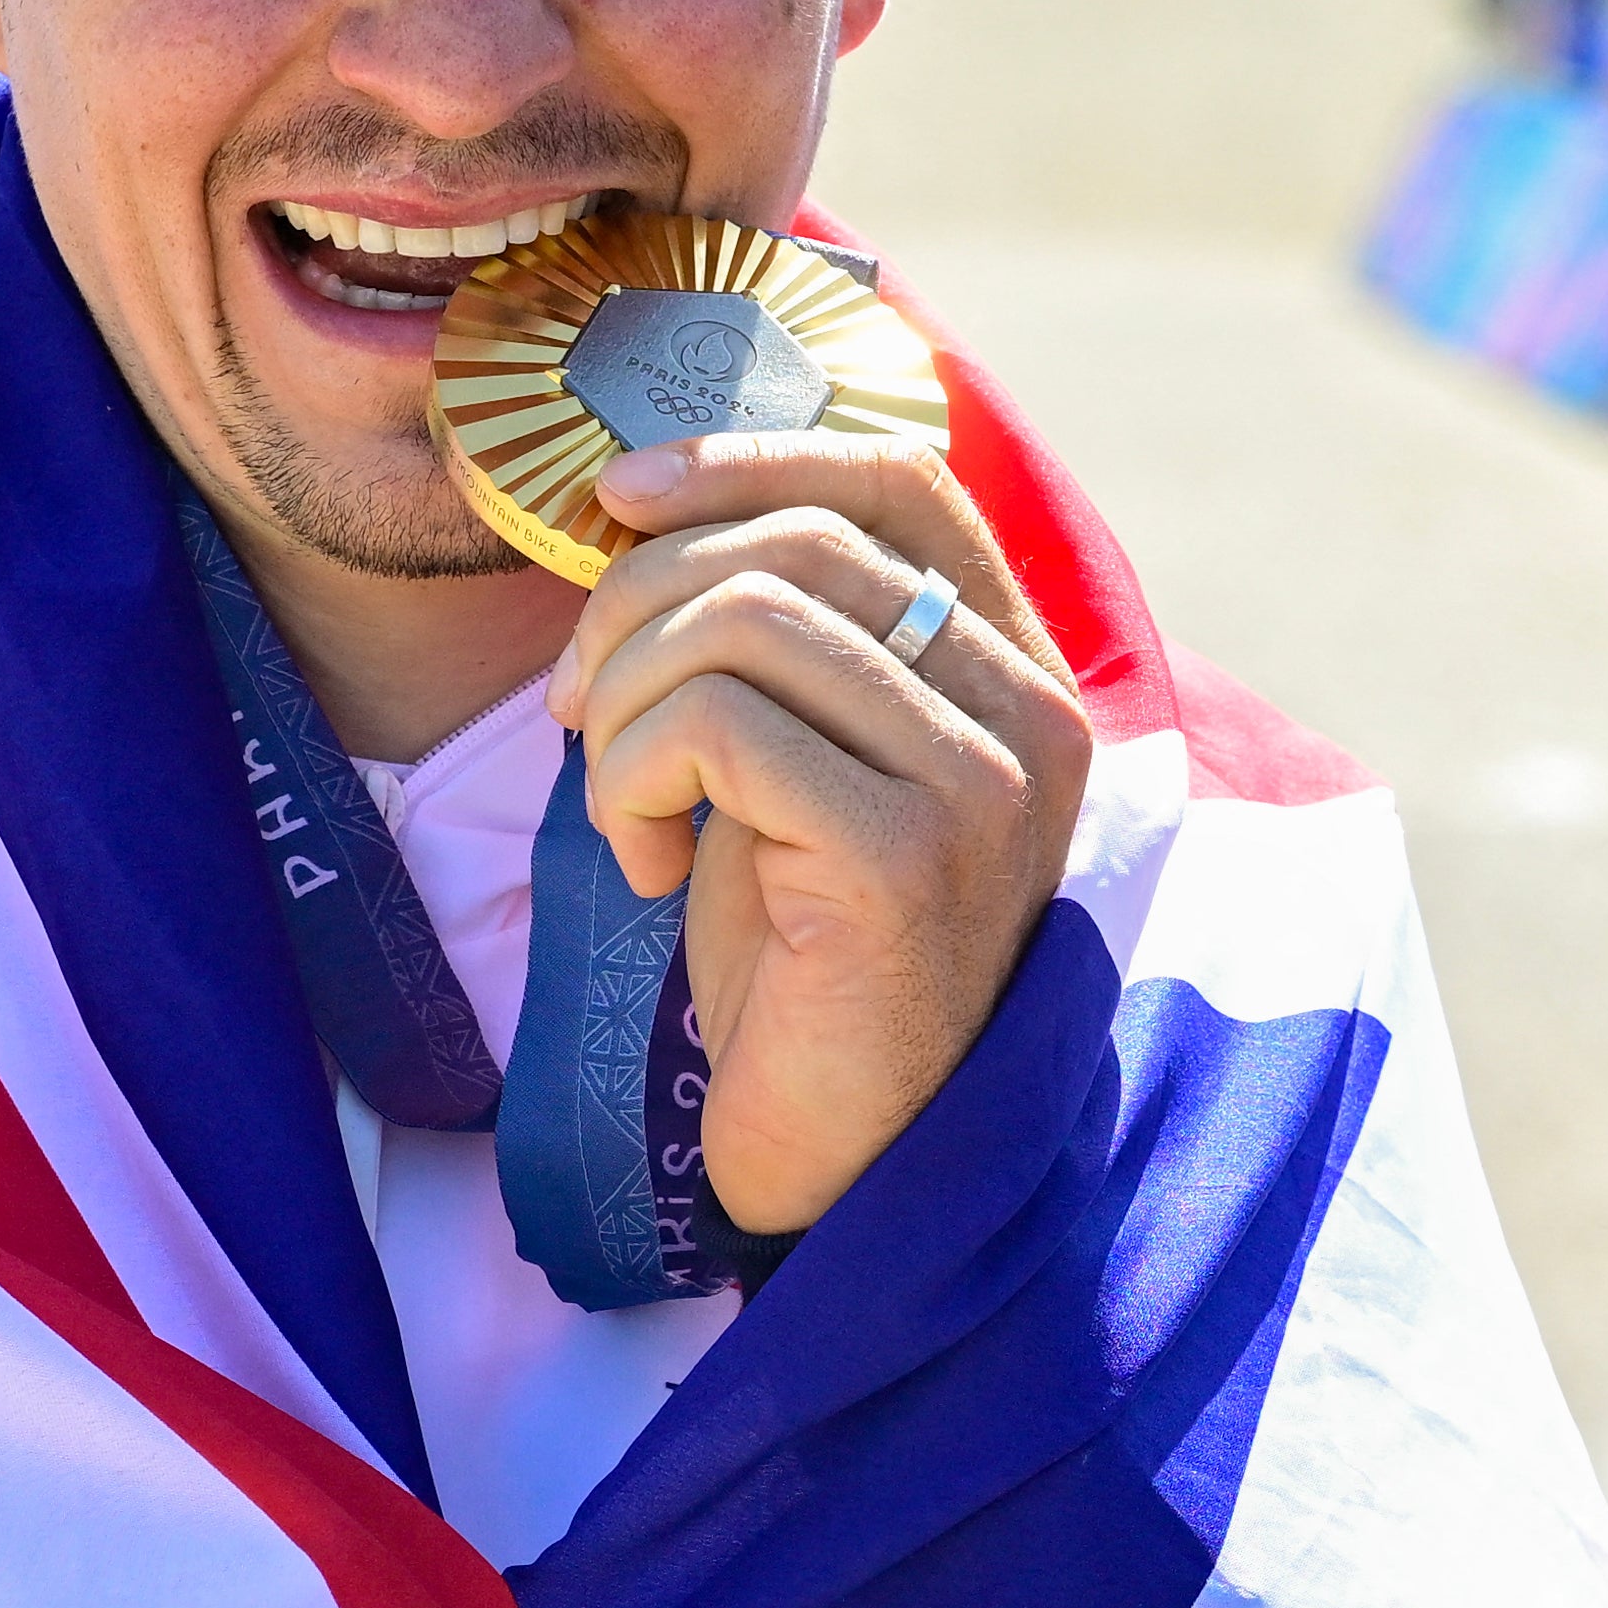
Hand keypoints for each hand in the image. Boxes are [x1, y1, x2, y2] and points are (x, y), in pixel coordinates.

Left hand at [540, 431, 1093, 1237]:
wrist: (838, 1151)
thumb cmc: (798, 951)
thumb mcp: (793, 753)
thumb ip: (774, 633)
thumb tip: (643, 497)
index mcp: (1013, 666)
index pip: (901, 477)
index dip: (748, 456)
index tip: (619, 497)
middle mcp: (1028, 710)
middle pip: (797, 542)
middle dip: (639, 602)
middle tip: (579, 708)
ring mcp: (984, 781)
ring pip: (747, 618)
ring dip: (627, 698)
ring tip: (619, 794)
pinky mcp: (908, 854)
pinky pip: (719, 726)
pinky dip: (636, 778)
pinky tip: (646, 864)